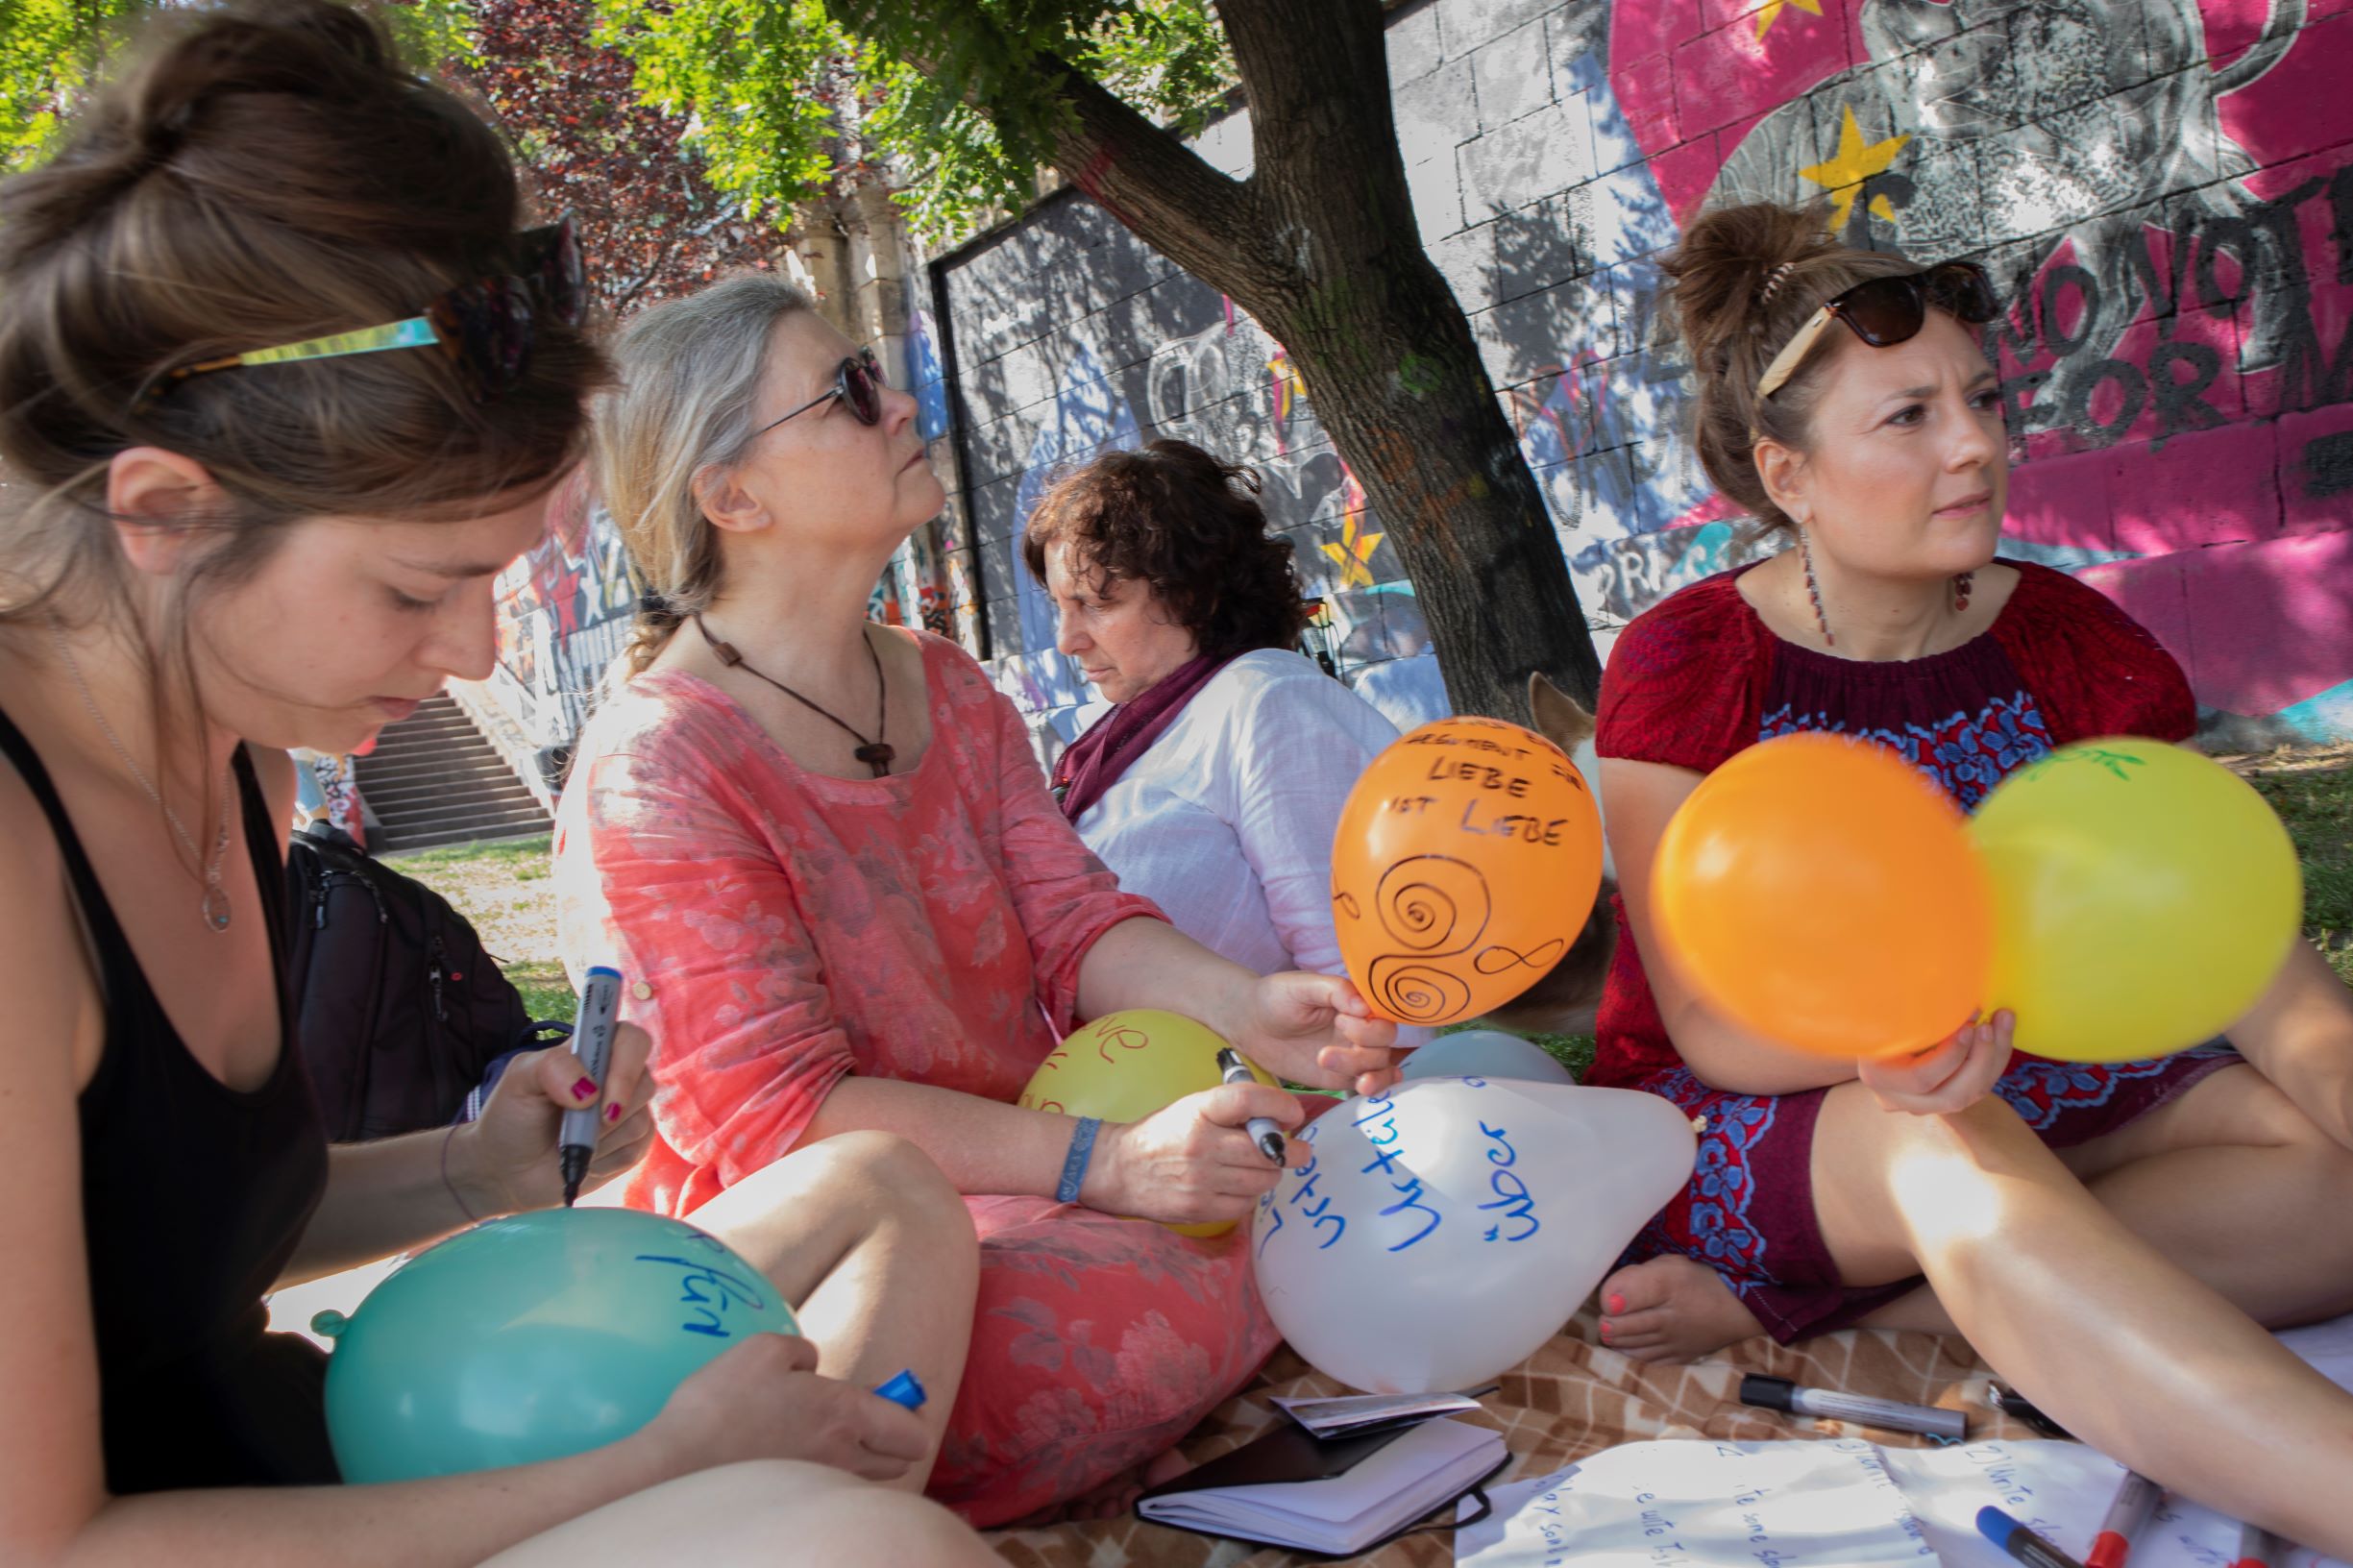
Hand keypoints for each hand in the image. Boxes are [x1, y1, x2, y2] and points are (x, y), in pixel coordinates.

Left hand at [450, 1023, 657, 1214]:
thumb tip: (591, 1091)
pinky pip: (637, 1150)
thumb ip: (552, 1067)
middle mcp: (616, 1079)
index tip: (596, 1098)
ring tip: (570, 1143)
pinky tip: (584, 1159)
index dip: (625, 1065)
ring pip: (641, 1120)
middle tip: (576, 1127)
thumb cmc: (512, 1118)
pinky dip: (606, 1160)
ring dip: (600, 1140)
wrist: (510, 1171)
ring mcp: (627, 1113)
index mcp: (593, 1053)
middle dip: (607, 1113)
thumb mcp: (519, 1081)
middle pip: (644, 1082)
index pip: (632, 1040)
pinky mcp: (633, 1145)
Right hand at [638, 1333, 930, 1482]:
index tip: (890, 1396)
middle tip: (861, 1416)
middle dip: (892, 1437)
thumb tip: (812, 1365)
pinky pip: (834, 1491)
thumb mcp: (763, 1349)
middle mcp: (843, 1457)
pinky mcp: (796, 1503)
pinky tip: (798, 1459)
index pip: (914, 1433)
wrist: (678, 1465)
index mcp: (845, 1415)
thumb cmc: (721, 1402)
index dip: (910, 1412)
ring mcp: (821, 1485)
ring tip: (828, 1437)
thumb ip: (802, 1352)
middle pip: (901, 1461)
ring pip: (868, 1479)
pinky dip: (832, 1476)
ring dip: (864, 1458)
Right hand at [1081, 1082, 1304, 1224]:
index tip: (1294, 1114)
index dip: (1279, 1105)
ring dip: (1271, 1173)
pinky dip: (1250, 1194)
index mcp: (1198, 1110)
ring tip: (1264, 1166)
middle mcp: (1200, 1144)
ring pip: (1262, 1179)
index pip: (1248, 1101)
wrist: (1119, 1169)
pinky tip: (1241, 1185)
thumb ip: (1231, 1109)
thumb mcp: (1191, 1107)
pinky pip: (1245, 1204)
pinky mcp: (1198, 1209)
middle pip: (1266, 1148)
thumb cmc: (1163, 1133)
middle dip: (1292, 1150)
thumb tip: (1280, 1118)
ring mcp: (1200, 1180)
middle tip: (1297, 1150)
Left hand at [1228, 972, 1402, 1096]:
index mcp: (1354, 1003)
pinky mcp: (1342, 1075)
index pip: (1382, 1016)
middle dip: (1363, 1050)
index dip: (1370, 1024)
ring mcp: (1352, 1053)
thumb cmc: (1276, 997)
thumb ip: (1336, 990)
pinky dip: (1376, 1087)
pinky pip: (1368, 1082)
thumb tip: (1364, 1006)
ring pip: (1379, 1066)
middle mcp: (1359, 1028)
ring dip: (1368, 1073)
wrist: (1251, 1024)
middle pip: (1384, 1044)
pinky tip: (1365, 1088)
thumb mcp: (1302, 986)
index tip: (1342, 1021)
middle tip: (1324, 1050)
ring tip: (1346, 1075)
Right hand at [1857, 1011, 2013, 1115]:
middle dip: (1980, 1060)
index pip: (1920, 1078)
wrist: (1872, 1032)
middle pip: (1951, 1096)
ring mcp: (1918, 1106)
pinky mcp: (1940, 1102)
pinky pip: (1976, 1090)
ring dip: (1993, 1059)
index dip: (1951, 1055)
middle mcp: (1896, 1098)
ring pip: (1969, 1096)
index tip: (1969, 1025)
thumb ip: (1913, 1011)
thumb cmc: (1878, 1011)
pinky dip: (1993, 1062)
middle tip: (1990, 1026)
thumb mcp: (1888, 1011)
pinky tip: (2000, 1033)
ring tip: (2002, 1022)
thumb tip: (1957, 997)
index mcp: (1877, 1075)